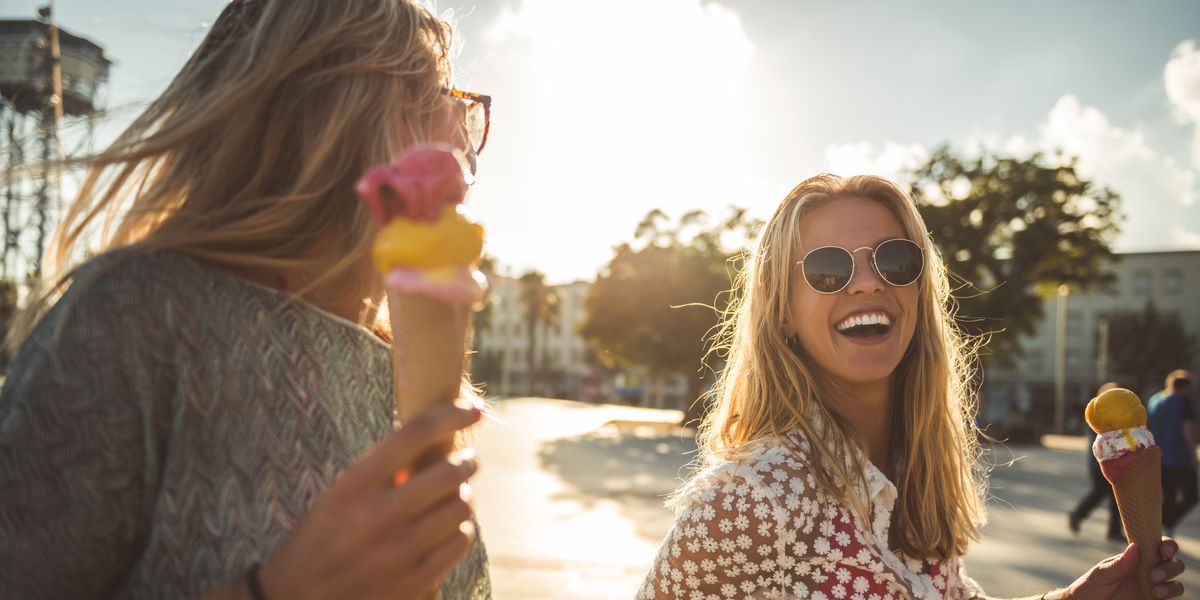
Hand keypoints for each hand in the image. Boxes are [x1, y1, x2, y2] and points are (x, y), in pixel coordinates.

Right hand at [257, 403, 481, 599]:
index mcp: (352, 485)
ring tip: (452, 498)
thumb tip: (443, 436)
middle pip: (450, 471)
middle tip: (466, 461)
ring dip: (463, 497)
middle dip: (466, 462)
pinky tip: (447, 530)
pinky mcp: (412, 585)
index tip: (473, 410)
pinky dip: (460, 530)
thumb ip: (384, 469)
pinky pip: (460, 541)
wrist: (296, 599)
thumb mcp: (340, 494)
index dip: (453, 414)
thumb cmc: (323, 536)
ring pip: (462, 507)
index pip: (416, 433)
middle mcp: (375, 517)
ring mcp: (395, 554)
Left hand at [1060, 538, 1184, 598]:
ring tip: (1154, 590)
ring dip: (1171, 585)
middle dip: (1170, 567)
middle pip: (1174, 564)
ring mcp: (1153, 588)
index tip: (1164, 550)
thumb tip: (1134, 546)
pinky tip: (1155, 596)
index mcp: (1137, 558)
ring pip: (1176, 584)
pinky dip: (1169, 595)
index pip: (1158, 546)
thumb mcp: (1101, 574)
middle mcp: (1149, 571)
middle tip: (1153, 575)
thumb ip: (1119, 563)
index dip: (1167, 545)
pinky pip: (1171, 599)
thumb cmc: (1092, 586)